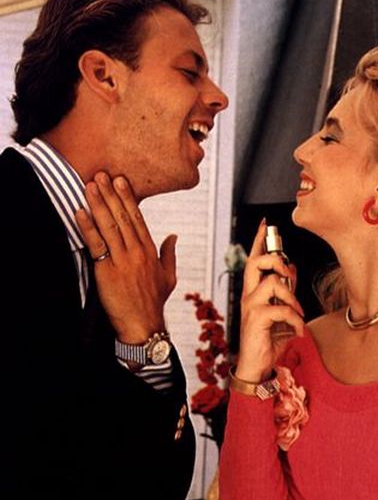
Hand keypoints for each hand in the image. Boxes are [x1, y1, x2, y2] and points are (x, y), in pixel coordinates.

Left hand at [75, 172, 175, 343]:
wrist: (143, 325)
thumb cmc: (154, 302)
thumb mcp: (168, 277)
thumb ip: (170, 254)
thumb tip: (173, 236)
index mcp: (151, 251)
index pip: (137, 218)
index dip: (128, 198)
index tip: (121, 181)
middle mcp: (137, 252)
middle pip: (122, 217)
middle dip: (111, 194)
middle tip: (102, 174)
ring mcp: (123, 261)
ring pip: (109, 226)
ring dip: (98, 204)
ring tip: (90, 186)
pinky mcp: (107, 271)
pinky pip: (96, 245)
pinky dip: (88, 227)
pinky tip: (80, 212)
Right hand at [236, 219, 304, 382]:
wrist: (257, 366)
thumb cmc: (268, 340)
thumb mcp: (282, 313)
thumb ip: (285, 292)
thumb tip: (291, 269)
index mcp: (253, 292)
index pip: (253, 260)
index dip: (259, 241)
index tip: (266, 223)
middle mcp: (248, 296)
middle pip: (255, 263)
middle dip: (274, 259)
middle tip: (287, 270)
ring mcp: (250, 307)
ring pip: (271, 283)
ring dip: (291, 295)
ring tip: (299, 312)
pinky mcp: (256, 320)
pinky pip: (281, 309)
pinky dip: (295, 319)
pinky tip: (298, 330)